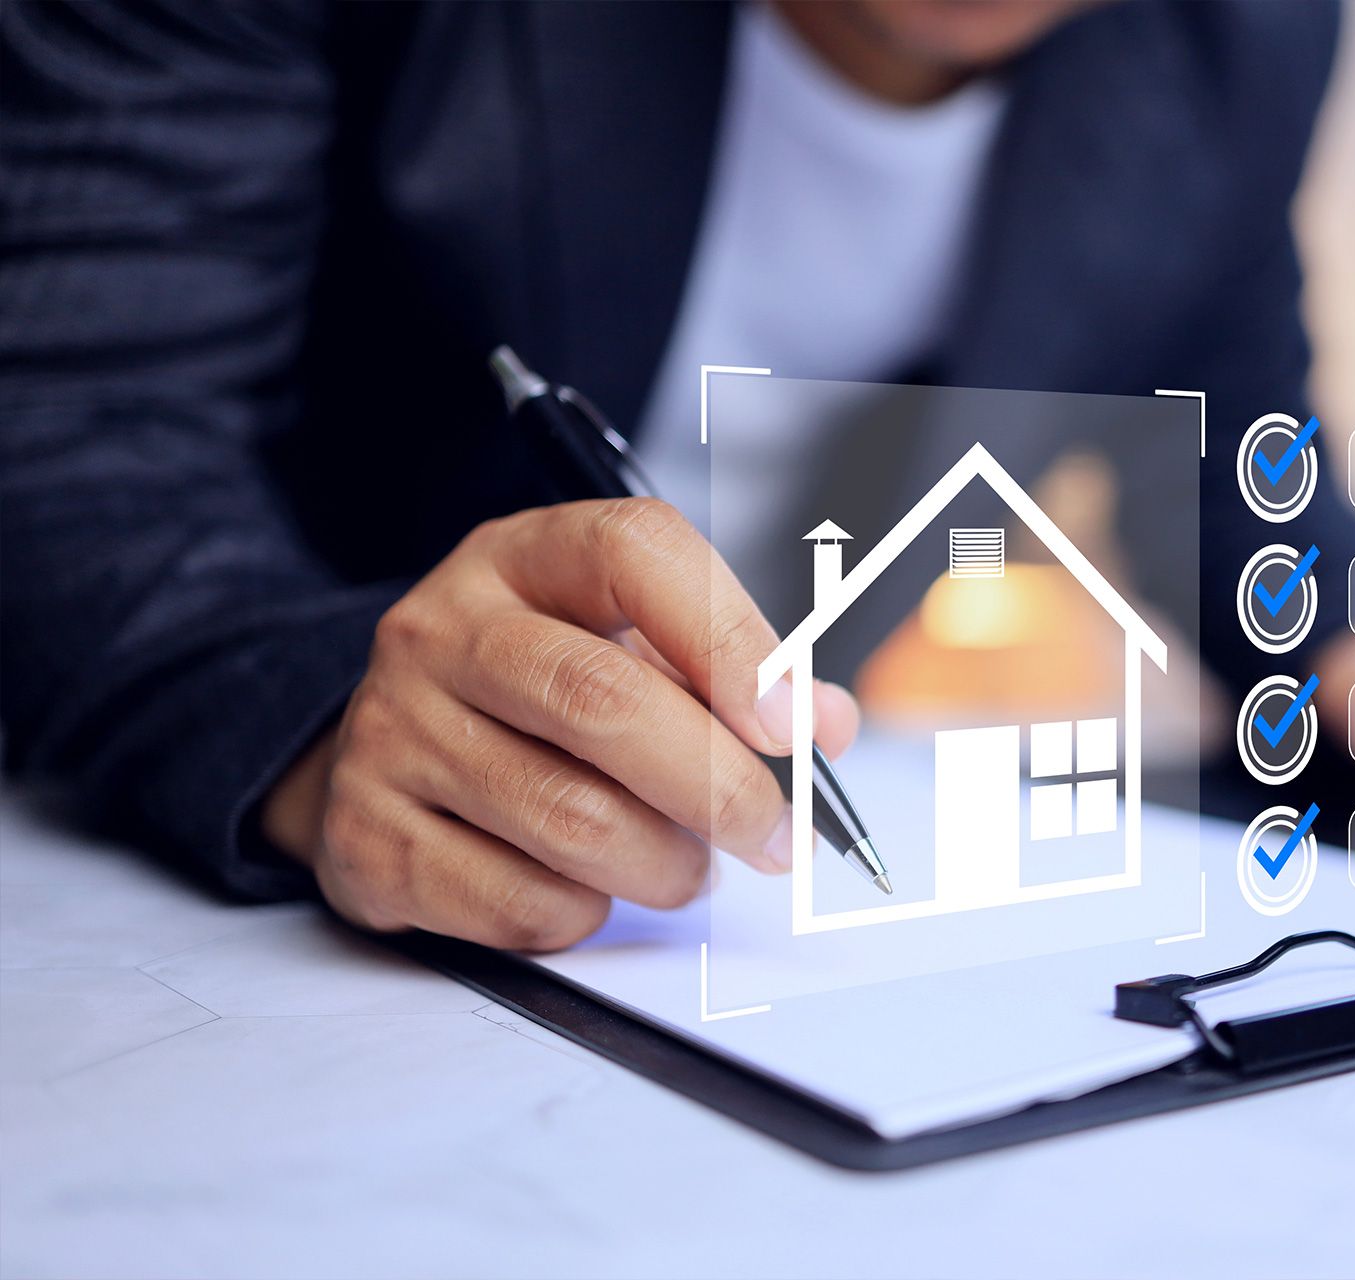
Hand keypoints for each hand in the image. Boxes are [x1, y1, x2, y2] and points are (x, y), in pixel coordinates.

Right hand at [262, 499, 858, 950]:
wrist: (385, 746)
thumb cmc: (538, 693)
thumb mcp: (629, 643)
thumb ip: (736, 675)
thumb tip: (827, 726)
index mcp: (522, 557)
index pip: (635, 554)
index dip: (732, 640)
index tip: (794, 725)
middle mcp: (443, 630)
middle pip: (602, 701)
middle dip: (719, 786)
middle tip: (778, 837)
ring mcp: (394, 733)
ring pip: (572, 821)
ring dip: (666, 867)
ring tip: (686, 867)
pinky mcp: (368, 838)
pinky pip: (522, 904)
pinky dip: (587, 914)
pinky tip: (591, 889)